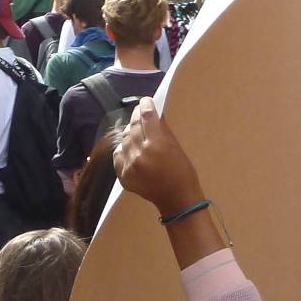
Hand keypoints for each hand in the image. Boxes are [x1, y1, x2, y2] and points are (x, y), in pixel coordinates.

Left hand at [113, 99, 202, 214]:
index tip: (146, 100)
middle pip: (133, 126)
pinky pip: (118, 154)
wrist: (176, 200)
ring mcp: (129, 165)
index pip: (147, 117)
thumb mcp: (176, 148)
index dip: (146, 106)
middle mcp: (140, 153)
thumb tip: (154, 114)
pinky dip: (123, 148)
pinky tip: (129, 146)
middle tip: (139, 109)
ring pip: (124, 139)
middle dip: (136, 115)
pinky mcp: (123, 175)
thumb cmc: (182, 173)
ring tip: (135, 129)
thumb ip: (163, 131)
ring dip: (130, 131)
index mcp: (157, 145)